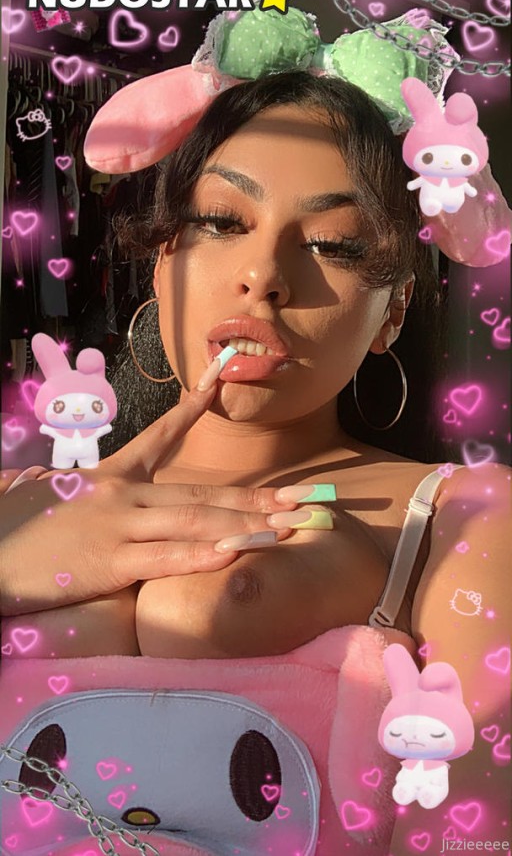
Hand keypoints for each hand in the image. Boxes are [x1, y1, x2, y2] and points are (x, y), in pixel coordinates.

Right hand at [0, 362, 296, 616]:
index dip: (193, 410)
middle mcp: (122, 493)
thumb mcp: (53, 493)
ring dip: (245, 523)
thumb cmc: (16, 526)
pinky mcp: (109, 562)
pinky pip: (165, 557)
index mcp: (112, 474)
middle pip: (200, 490)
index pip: (160, 436)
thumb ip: (85, 486)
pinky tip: (236, 553)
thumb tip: (94, 484)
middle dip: (255, 495)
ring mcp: (118, 525)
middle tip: (300, 497)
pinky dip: (204, 554)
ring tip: (287, 526)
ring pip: (193, 520)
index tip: (219, 385)